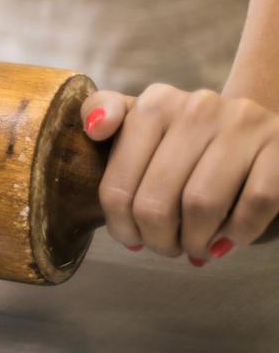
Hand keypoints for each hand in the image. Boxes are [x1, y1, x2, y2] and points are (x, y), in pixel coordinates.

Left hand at [82, 86, 278, 263]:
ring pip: (202, 205)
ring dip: (194, 241)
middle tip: (165, 247)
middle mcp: (197, 108)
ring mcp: (243, 125)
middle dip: (158, 239)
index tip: (131, 238)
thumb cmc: (187, 137)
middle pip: (157, 201)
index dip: (121, 225)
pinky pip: (254, 204)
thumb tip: (95, 129)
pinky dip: (237, 233)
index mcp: (155, 103)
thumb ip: (104, 111)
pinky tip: (226, 240)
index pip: (119, 185)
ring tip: (194, 248)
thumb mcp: (143, 120)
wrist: (257, 127)